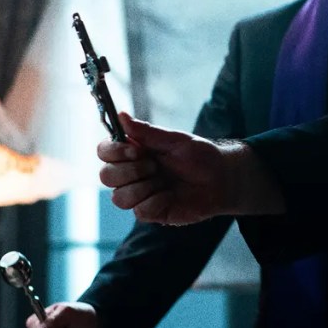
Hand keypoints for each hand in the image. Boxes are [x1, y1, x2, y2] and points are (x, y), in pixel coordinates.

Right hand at [98, 112, 284, 224]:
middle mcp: (132, 174)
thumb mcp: (176, 140)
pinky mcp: (151, 212)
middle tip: (155, 166)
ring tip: (164, 181)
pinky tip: (170, 196)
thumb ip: (147, 131)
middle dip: (131, 171)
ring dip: (144, 187)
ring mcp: (140, 195)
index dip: (113, 152)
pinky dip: (156, 201)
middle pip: (106, 176)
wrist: (222, 178)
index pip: (104, 152)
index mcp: (134, 153)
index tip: (136, 150)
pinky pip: (140, 211)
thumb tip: (121, 114)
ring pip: (119, 198)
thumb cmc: (200, 156)